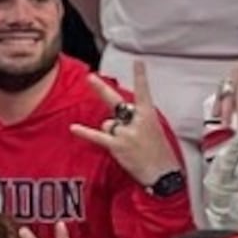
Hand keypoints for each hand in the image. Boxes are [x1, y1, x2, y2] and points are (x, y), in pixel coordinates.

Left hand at [65, 69, 181, 185]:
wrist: (164, 174)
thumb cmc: (160, 153)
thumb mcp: (154, 130)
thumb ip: (137, 120)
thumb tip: (115, 118)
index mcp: (149, 115)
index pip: (144, 92)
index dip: (141, 76)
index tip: (138, 62)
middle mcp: (137, 121)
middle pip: (116, 101)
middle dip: (102, 89)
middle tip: (90, 77)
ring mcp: (126, 132)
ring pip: (108, 124)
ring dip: (112, 132)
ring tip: (128, 145)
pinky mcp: (118, 145)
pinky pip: (97, 136)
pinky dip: (85, 132)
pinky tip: (73, 128)